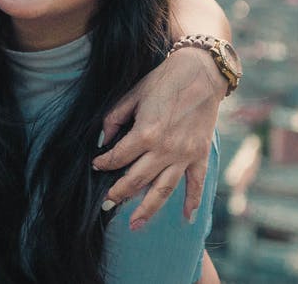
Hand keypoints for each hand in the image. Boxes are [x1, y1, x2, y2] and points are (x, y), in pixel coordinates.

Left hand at [92, 48, 223, 228]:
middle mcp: (165, 149)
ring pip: (163, 189)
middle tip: (106, 204)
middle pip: (137, 180)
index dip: (103, 163)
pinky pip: (196, 183)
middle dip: (119, 193)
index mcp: (146, 133)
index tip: (96, 166)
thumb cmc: (164, 80)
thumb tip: (102, 139)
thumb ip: (115, 118)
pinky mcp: (200, 154)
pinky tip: (186, 218)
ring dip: (148, 209)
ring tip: (134, 225)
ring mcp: (185, 155)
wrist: (201, 72)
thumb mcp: (133, 94)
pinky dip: (192, 201)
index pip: (118, 157)